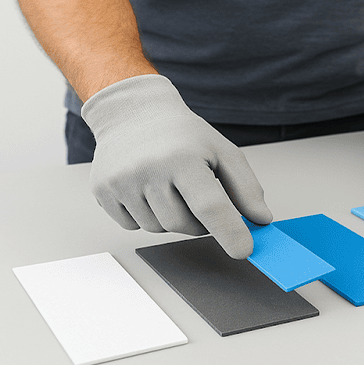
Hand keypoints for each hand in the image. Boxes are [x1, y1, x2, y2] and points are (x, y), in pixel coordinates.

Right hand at [81, 74, 272, 258]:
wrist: (134, 113)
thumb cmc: (183, 135)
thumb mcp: (222, 151)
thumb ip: (246, 187)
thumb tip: (260, 220)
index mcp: (182, 158)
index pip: (210, 205)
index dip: (230, 232)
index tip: (244, 250)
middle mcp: (148, 170)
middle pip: (183, 224)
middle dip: (199, 221)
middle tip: (199, 195)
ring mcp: (121, 182)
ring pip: (158, 229)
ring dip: (173, 217)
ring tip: (171, 186)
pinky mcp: (103, 192)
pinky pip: (133, 226)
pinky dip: (147, 216)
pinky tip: (149, 189)